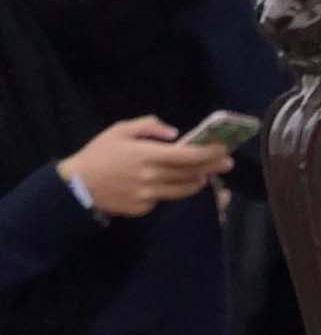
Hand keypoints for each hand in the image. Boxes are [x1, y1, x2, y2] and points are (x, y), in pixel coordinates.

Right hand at [59, 116, 230, 217]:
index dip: (209, 154)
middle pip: (192, 174)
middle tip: (226, 163)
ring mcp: (150, 195)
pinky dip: (172, 190)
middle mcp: (152, 176)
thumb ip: (148, 127)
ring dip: (198, 181)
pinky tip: (173, 184)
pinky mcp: (145, 208)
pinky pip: (166, 198)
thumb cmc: (99, 153)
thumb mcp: (119, 131)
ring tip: (205, 174)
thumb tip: (175, 133)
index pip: (187, 156)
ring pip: (184, 189)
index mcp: (147, 155)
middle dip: (212, 167)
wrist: (79, 185)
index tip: (225, 151)